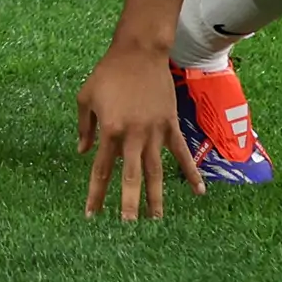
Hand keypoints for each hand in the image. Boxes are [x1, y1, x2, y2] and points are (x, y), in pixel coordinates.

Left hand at [78, 44, 199, 218]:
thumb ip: (84, 127)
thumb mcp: (86, 96)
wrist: (139, 52)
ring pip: (155, 171)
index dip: (96, 193)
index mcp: (109, 130)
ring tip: (156, 221)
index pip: (100, 169)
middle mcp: (132, 136)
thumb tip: (82, 153)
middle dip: (128, 204)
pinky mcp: (170, 126)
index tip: (92, 214)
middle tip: (127, 228)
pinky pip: (181, 154)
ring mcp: (154, 132)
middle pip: (129, 177)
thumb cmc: (108, 73)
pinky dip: (190, 173)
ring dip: (155, 197)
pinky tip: (199, 193)